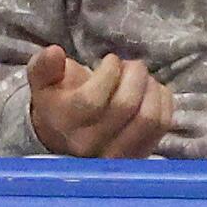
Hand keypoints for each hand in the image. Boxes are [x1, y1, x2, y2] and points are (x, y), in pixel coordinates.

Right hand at [26, 45, 174, 158]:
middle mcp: (90, 145)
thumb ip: (44, 66)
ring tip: (143, 77)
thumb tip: (54, 51)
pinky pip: (162, 125)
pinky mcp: (140, 154)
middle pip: (125, 106)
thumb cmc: (57, 102)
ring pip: (149, 118)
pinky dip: (164, 101)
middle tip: (132, 64)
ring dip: (151, 88)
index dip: (108, 73)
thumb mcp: (42, 83)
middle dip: (134, 75)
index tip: (111, 60)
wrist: (66, 136)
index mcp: (64, 124)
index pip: (92, 100)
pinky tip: (153, 89)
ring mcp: (117, 154)